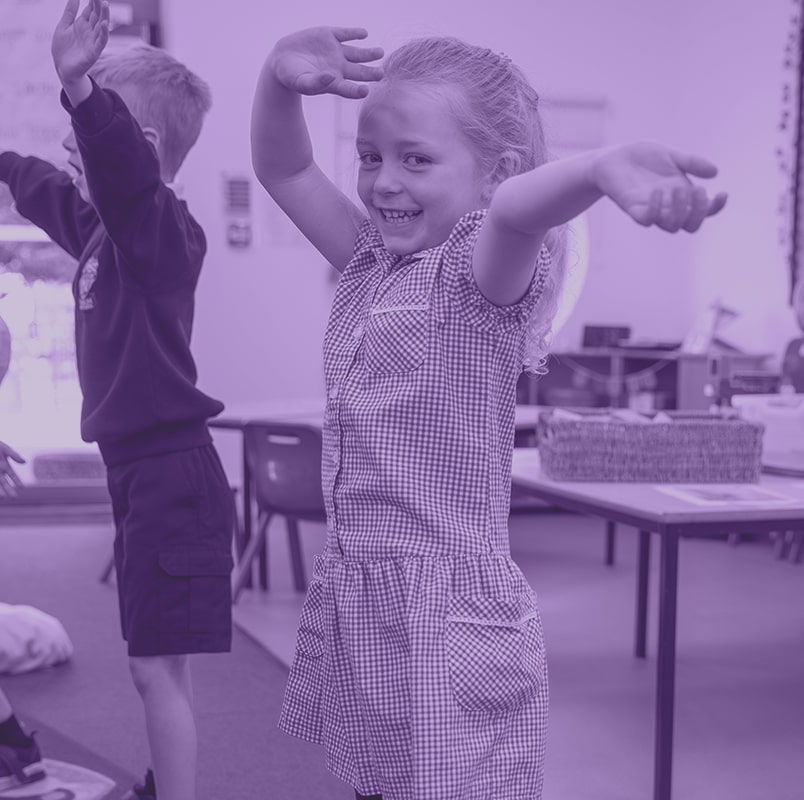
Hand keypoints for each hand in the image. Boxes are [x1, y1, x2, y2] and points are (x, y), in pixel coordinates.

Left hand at [0, 441, 24, 497]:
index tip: (22, 487)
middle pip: (5, 483)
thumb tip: (25, 462)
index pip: (13, 476)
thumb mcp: (5, 448)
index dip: (17, 481)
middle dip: (9, 490)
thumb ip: (14, 455)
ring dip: (0, 491)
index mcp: (5, 466)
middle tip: (14, 497)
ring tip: (4, 498)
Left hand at [52, 0, 109, 86]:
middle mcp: (90, 31)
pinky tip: (104, 25)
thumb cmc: (63, 48)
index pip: (91, 9)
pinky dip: (103, 34)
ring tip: (105, 4)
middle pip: (97, 15)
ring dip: (105, 16)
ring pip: (101, 27)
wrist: (62, 68)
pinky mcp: (93, 52)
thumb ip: (70, 12)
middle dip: (99, 4)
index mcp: (83, 24)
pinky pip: (100, 42)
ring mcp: (93, 41)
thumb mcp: (64, 26)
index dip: (93, 0)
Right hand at [271, 26, 383, 99]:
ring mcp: (336, 51)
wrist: (282, 59)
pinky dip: (354, 33)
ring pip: (358, 53)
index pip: (349, 89)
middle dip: (371, 73)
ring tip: (379, 52)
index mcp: (334, 83)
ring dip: (369, 53)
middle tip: (381, 73)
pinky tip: (363, 34)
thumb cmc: (292, 77)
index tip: (365, 90)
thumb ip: (316, 83)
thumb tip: (330, 77)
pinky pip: (346, 34)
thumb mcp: (301, 82)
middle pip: (360, 72)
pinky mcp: (330, 35)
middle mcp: (339, 68)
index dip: (358, 91)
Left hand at [592, 142, 727, 232]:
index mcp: (681, 196)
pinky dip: (656, 208)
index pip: (703, 212)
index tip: (723, 193)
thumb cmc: (642, 158)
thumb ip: (691, 163)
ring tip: (678, 188)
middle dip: (699, 211)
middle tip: (698, 190)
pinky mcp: (633, 209)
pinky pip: (647, 219)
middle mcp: (668, 207)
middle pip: (690, 225)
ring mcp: (651, 210)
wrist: (613, 158)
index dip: (715, 208)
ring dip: (680, 210)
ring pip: (671, 226)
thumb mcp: (672, 156)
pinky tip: (658, 190)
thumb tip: (715, 172)